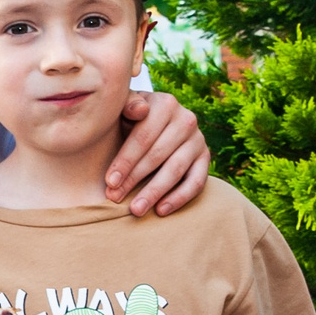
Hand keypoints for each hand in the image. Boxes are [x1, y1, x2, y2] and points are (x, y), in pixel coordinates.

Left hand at [106, 90, 210, 215]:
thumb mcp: (125, 107)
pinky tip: (161, 210)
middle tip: (115, 198)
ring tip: (136, 210)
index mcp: (165, 104)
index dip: (125, 160)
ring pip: (176, 170)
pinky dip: (179, 198)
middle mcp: (186, 119)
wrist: (156, 121)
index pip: (143, 136)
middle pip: (158, 155)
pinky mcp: (206, 158)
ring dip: (154, 192)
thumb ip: (127, 105)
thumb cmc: (133, 118)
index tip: (110, 182)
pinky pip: (197, 182)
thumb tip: (139, 111)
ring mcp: (198, 139)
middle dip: (134, 179)